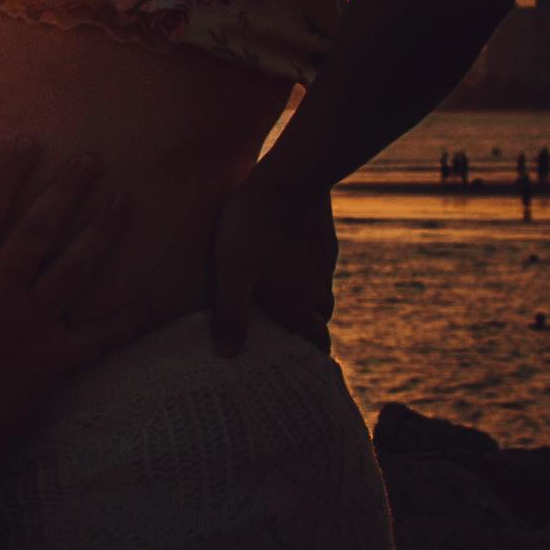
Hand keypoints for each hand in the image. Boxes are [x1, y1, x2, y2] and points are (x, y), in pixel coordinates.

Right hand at [0, 141, 145, 467]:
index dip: (7, 175)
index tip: (28, 143)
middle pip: (39, 231)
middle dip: (69, 190)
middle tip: (94, 157)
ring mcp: (29, 328)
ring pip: (74, 270)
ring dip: (102, 233)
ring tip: (125, 200)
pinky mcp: (54, 362)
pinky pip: (98, 337)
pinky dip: (126, 320)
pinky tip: (150, 298)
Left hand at [208, 172, 335, 358]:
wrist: (289, 180)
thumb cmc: (253, 230)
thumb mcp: (233, 274)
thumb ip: (231, 315)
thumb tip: (227, 357)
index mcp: (300, 305)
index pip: (317, 344)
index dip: (311, 359)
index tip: (299, 369)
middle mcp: (317, 290)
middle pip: (318, 322)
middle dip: (305, 333)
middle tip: (282, 338)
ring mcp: (322, 265)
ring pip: (318, 295)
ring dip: (305, 304)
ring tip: (280, 305)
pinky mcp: (321, 242)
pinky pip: (317, 269)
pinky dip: (305, 276)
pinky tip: (286, 267)